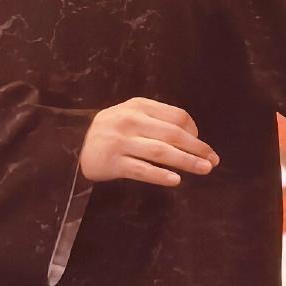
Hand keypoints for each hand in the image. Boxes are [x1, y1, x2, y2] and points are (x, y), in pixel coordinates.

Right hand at [79, 97, 219, 186]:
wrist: (72, 143)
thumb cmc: (110, 130)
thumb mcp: (130, 114)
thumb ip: (156, 119)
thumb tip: (192, 135)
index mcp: (139, 106)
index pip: (175, 116)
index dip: (194, 131)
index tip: (202, 145)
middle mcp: (130, 121)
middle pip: (172, 134)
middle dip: (197, 148)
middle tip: (213, 160)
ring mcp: (120, 141)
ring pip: (161, 152)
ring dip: (186, 161)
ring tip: (204, 169)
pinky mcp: (113, 162)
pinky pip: (141, 170)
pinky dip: (160, 175)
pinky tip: (175, 180)